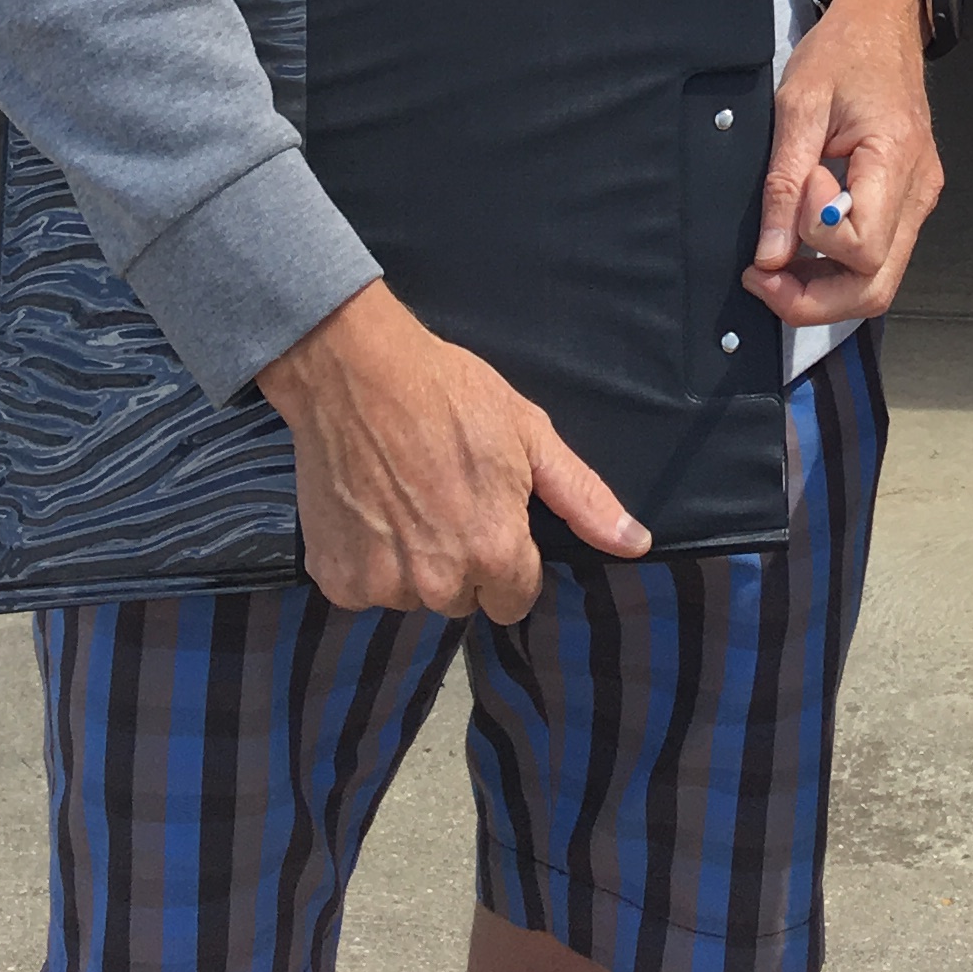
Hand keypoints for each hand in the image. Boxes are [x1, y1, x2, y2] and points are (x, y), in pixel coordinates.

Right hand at [258, 280, 646, 612]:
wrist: (356, 372)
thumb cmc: (449, 394)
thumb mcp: (529, 433)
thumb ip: (583, 498)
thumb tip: (637, 545)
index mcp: (495, 552)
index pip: (515, 599)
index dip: (508, 559)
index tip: (490, 518)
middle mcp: (439, 583)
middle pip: (462, 599)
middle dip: (460, 560)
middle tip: (445, 498)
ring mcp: (382, 585)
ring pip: (413, 594)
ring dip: (412, 562)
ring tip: (404, 497)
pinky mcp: (336, 579)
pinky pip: (363, 587)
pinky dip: (366, 558)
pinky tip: (368, 507)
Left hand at [742, 0, 944, 325]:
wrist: (883, 23)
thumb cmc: (845, 51)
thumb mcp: (798, 105)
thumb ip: (783, 183)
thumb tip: (769, 255)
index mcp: (895, 159)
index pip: (863, 246)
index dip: (816, 235)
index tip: (795, 190)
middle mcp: (918, 190)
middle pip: (875, 286)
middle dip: (813, 299)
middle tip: (763, 278)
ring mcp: (918, 199)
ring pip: (879, 281)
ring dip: (824, 289)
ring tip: (777, 264)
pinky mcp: (909, 200)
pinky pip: (880, 255)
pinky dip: (838, 266)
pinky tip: (804, 247)